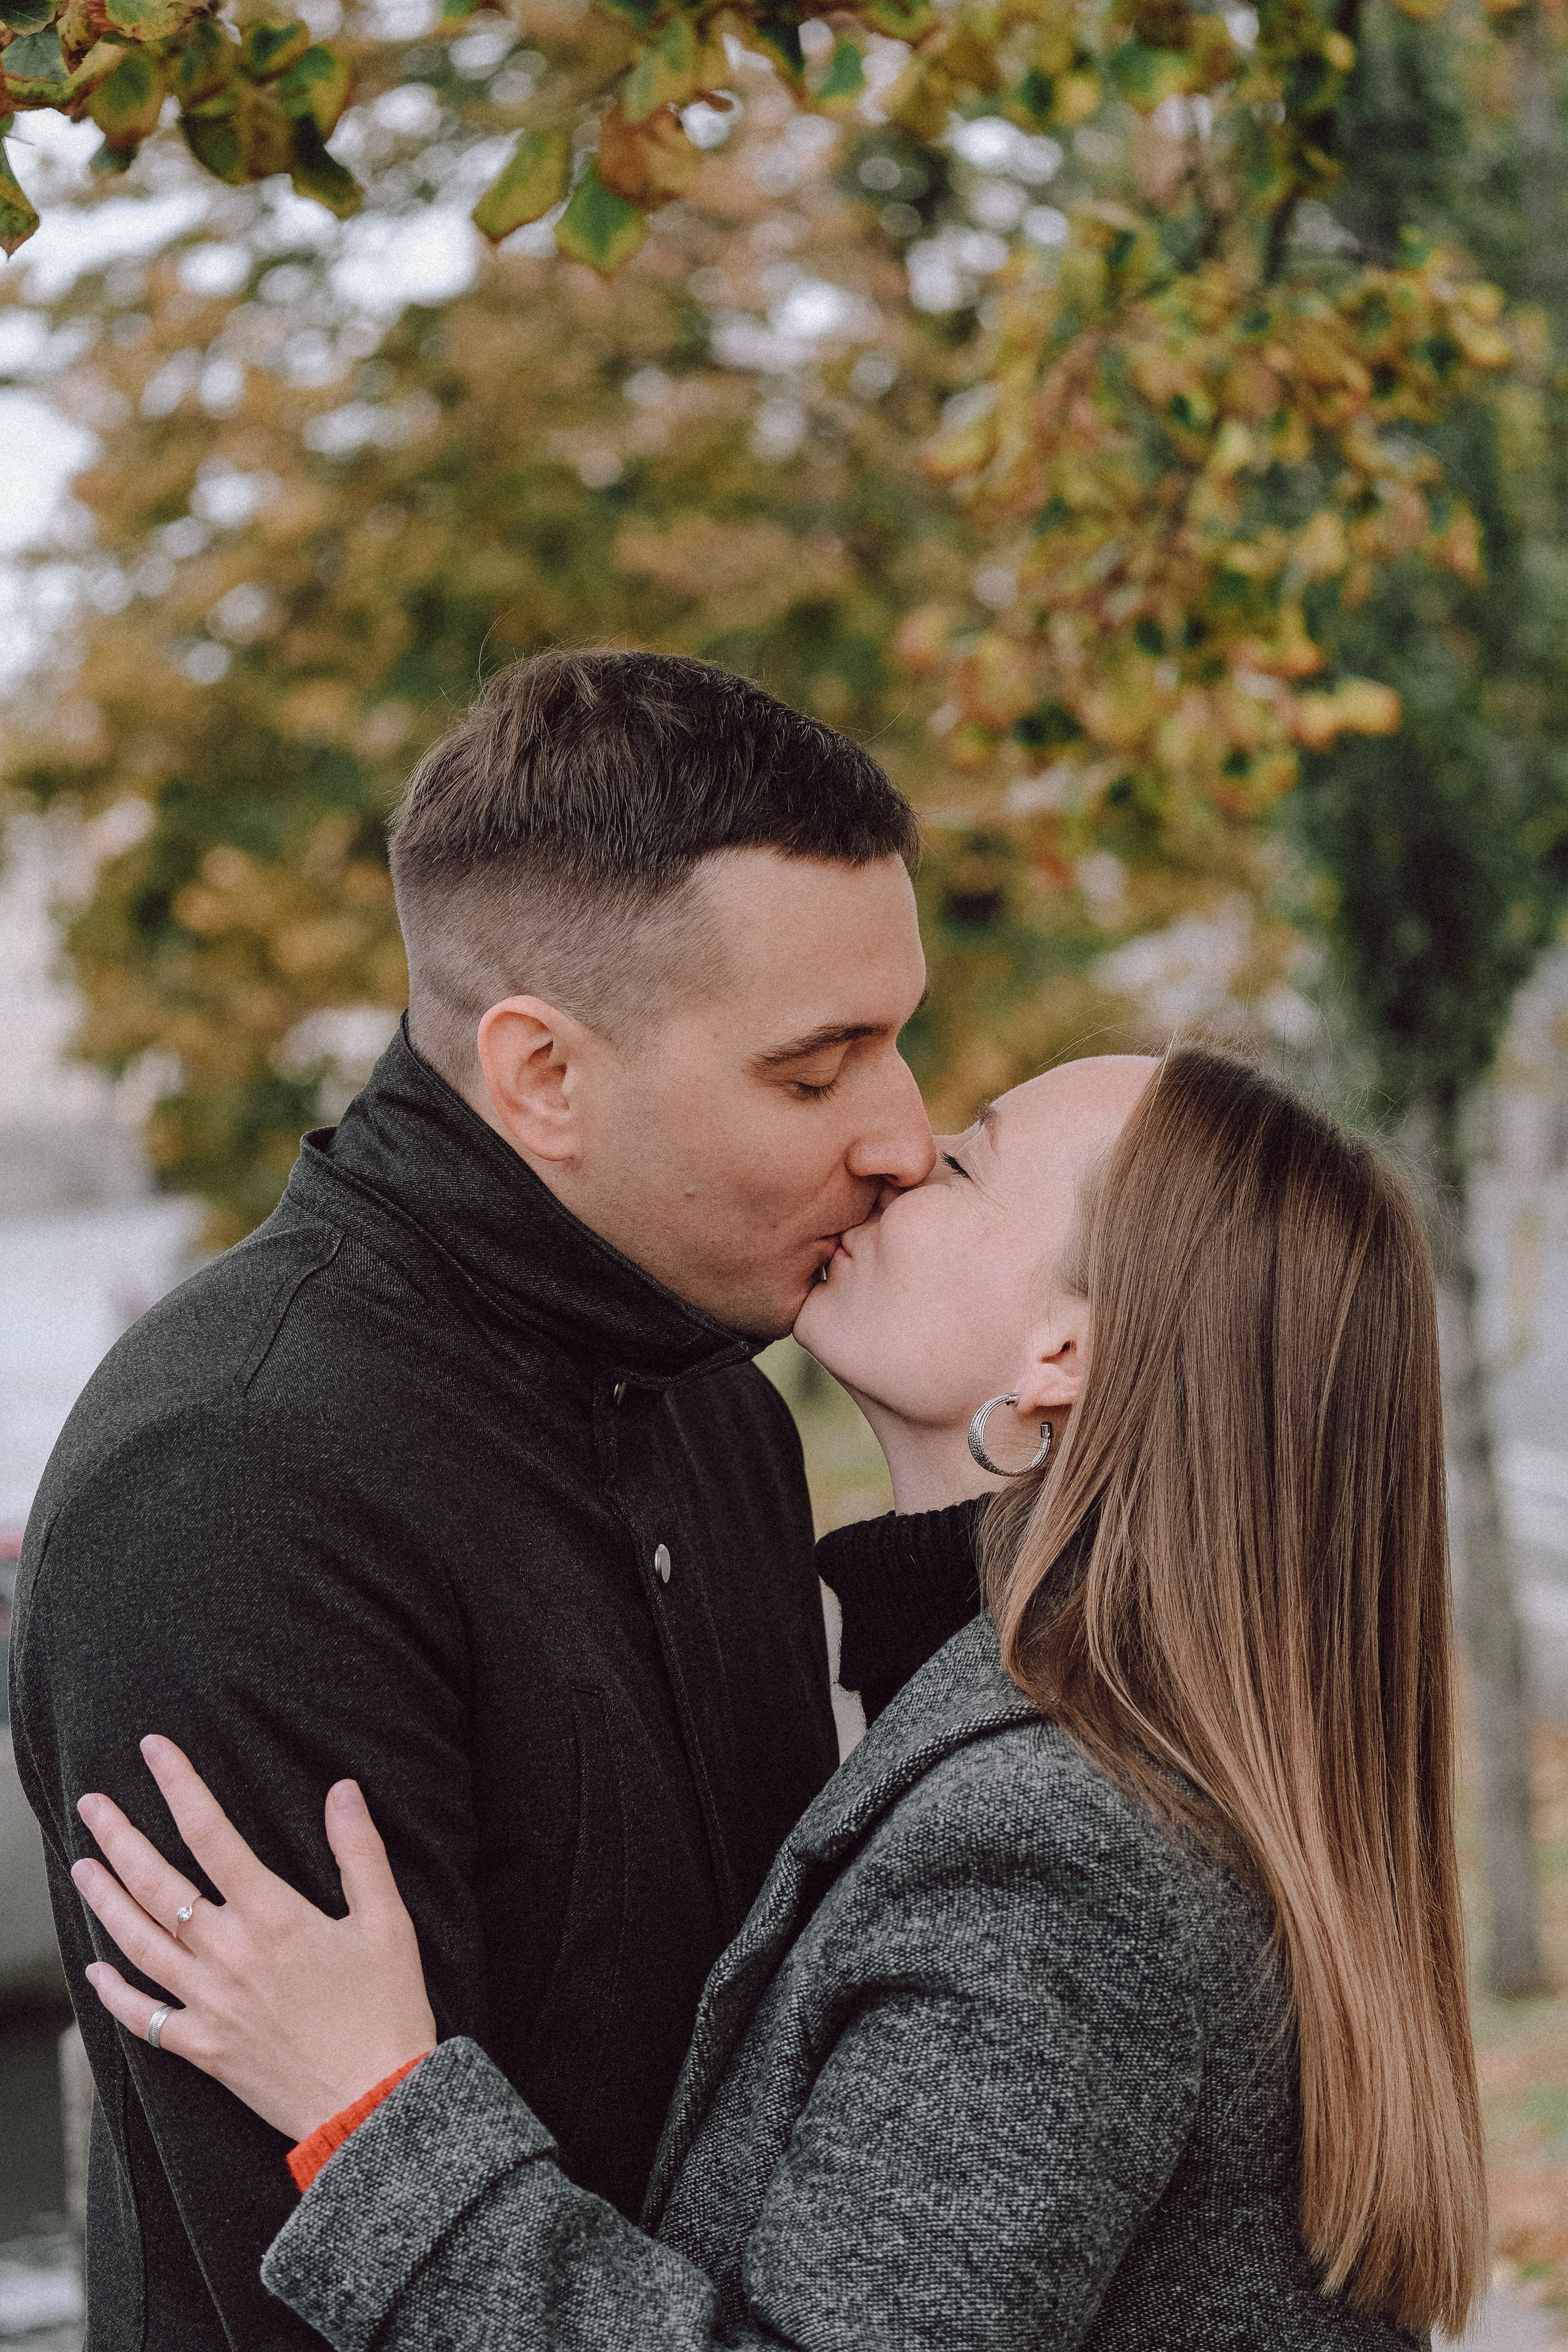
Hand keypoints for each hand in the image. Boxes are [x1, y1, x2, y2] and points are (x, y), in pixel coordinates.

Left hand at [72, 1737, 436, 2142]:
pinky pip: (143, 2017)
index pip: (212, 1834)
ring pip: (139, 1943)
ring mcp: (209, 2004)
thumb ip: (359, 1851)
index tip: (153, 1749)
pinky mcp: (203, 2049)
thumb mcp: (387, 1921)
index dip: (180, 1785)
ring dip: (104, 1901)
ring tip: (81, 1866)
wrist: (375, 2103)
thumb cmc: (387, 2009)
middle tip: (91, 1804)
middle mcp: (229, 1954)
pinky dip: (113, 1992)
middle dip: (120, 1837)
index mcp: (273, 1916)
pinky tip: (93, 1967)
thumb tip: (342, 1788)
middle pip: (158, 1885)